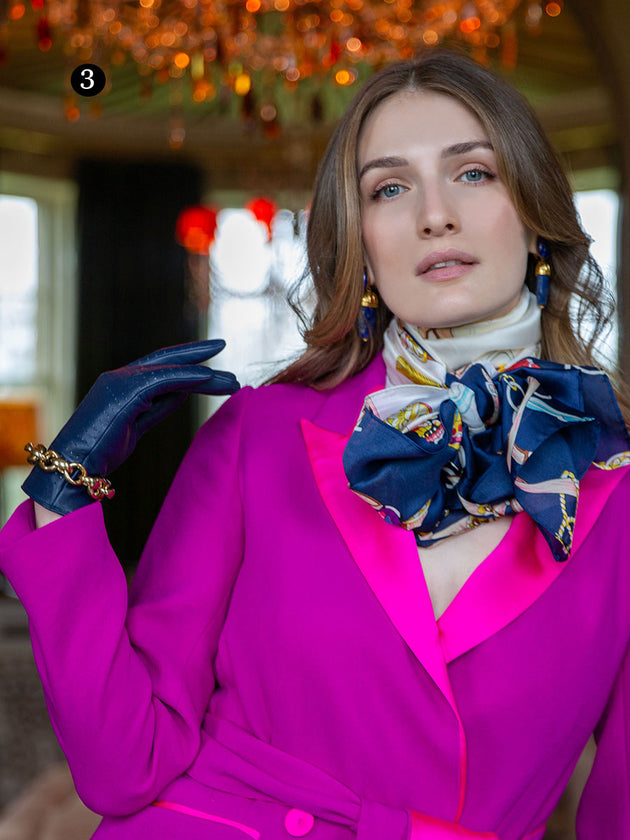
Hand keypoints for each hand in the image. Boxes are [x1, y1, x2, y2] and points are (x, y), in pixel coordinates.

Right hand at [23, 340, 239, 514]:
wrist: (74, 466)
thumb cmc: (101, 452)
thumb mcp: (137, 427)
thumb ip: (158, 407)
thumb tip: (183, 392)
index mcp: (121, 384)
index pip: (160, 366)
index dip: (186, 362)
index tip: (211, 363)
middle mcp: (120, 376)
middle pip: (166, 358)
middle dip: (196, 352)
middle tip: (222, 344)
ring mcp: (121, 381)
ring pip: (171, 369)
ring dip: (204, 373)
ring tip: (231, 379)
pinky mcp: (125, 391)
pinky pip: (165, 379)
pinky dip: (189, 377)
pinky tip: (209, 379)